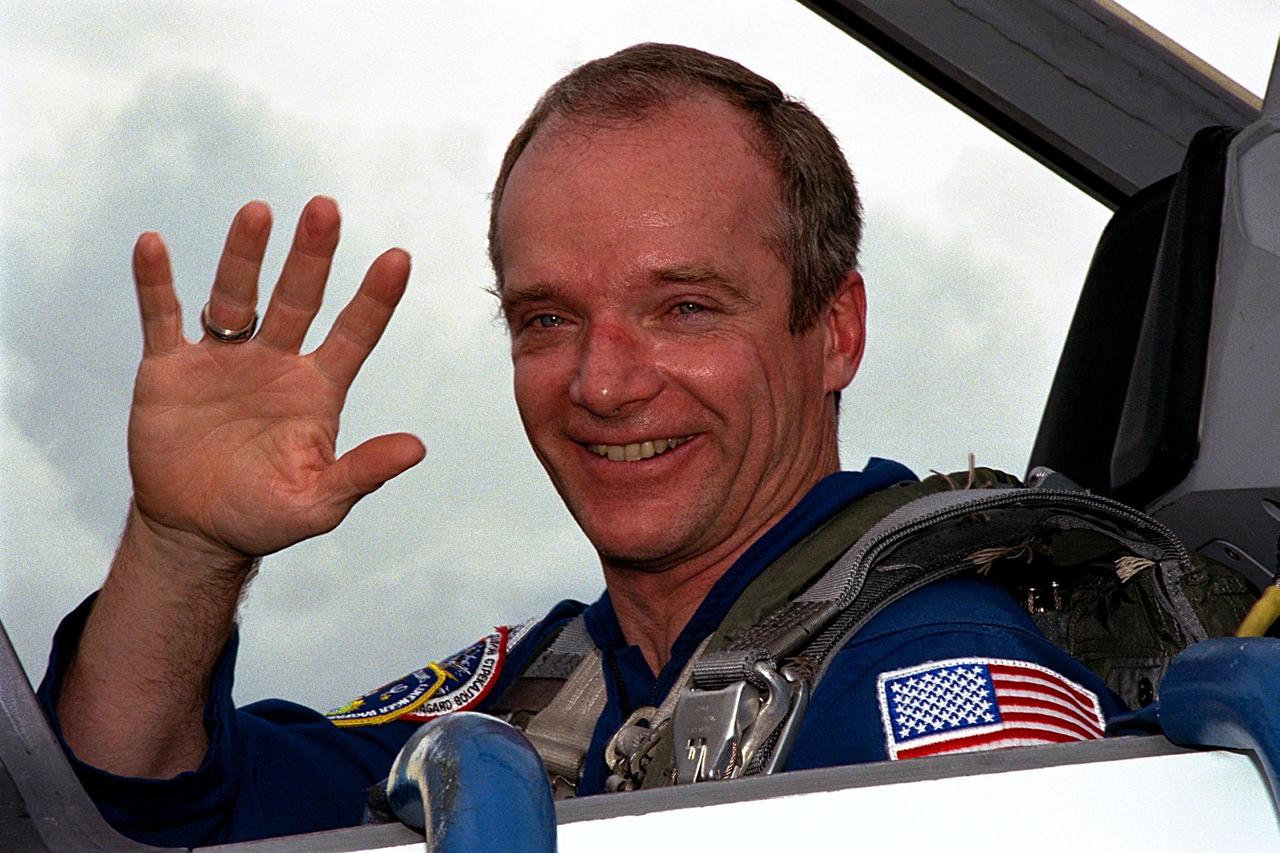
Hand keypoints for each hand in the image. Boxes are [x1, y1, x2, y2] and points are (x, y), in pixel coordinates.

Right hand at [127, 196, 424, 561]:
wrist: (196, 531)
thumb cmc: (264, 515)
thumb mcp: (319, 501)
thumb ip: (363, 472)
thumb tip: (417, 448)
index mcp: (317, 390)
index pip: (354, 334)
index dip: (375, 299)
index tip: (399, 258)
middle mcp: (275, 362)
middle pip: (297, 298)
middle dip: (311, 256)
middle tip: (326, 208)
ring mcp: (223, 360)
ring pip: (235, 296)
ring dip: (244, 256)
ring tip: (257, 212)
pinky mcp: (170, 369)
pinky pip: (162, 318)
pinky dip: (156, 283)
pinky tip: (153, 244)